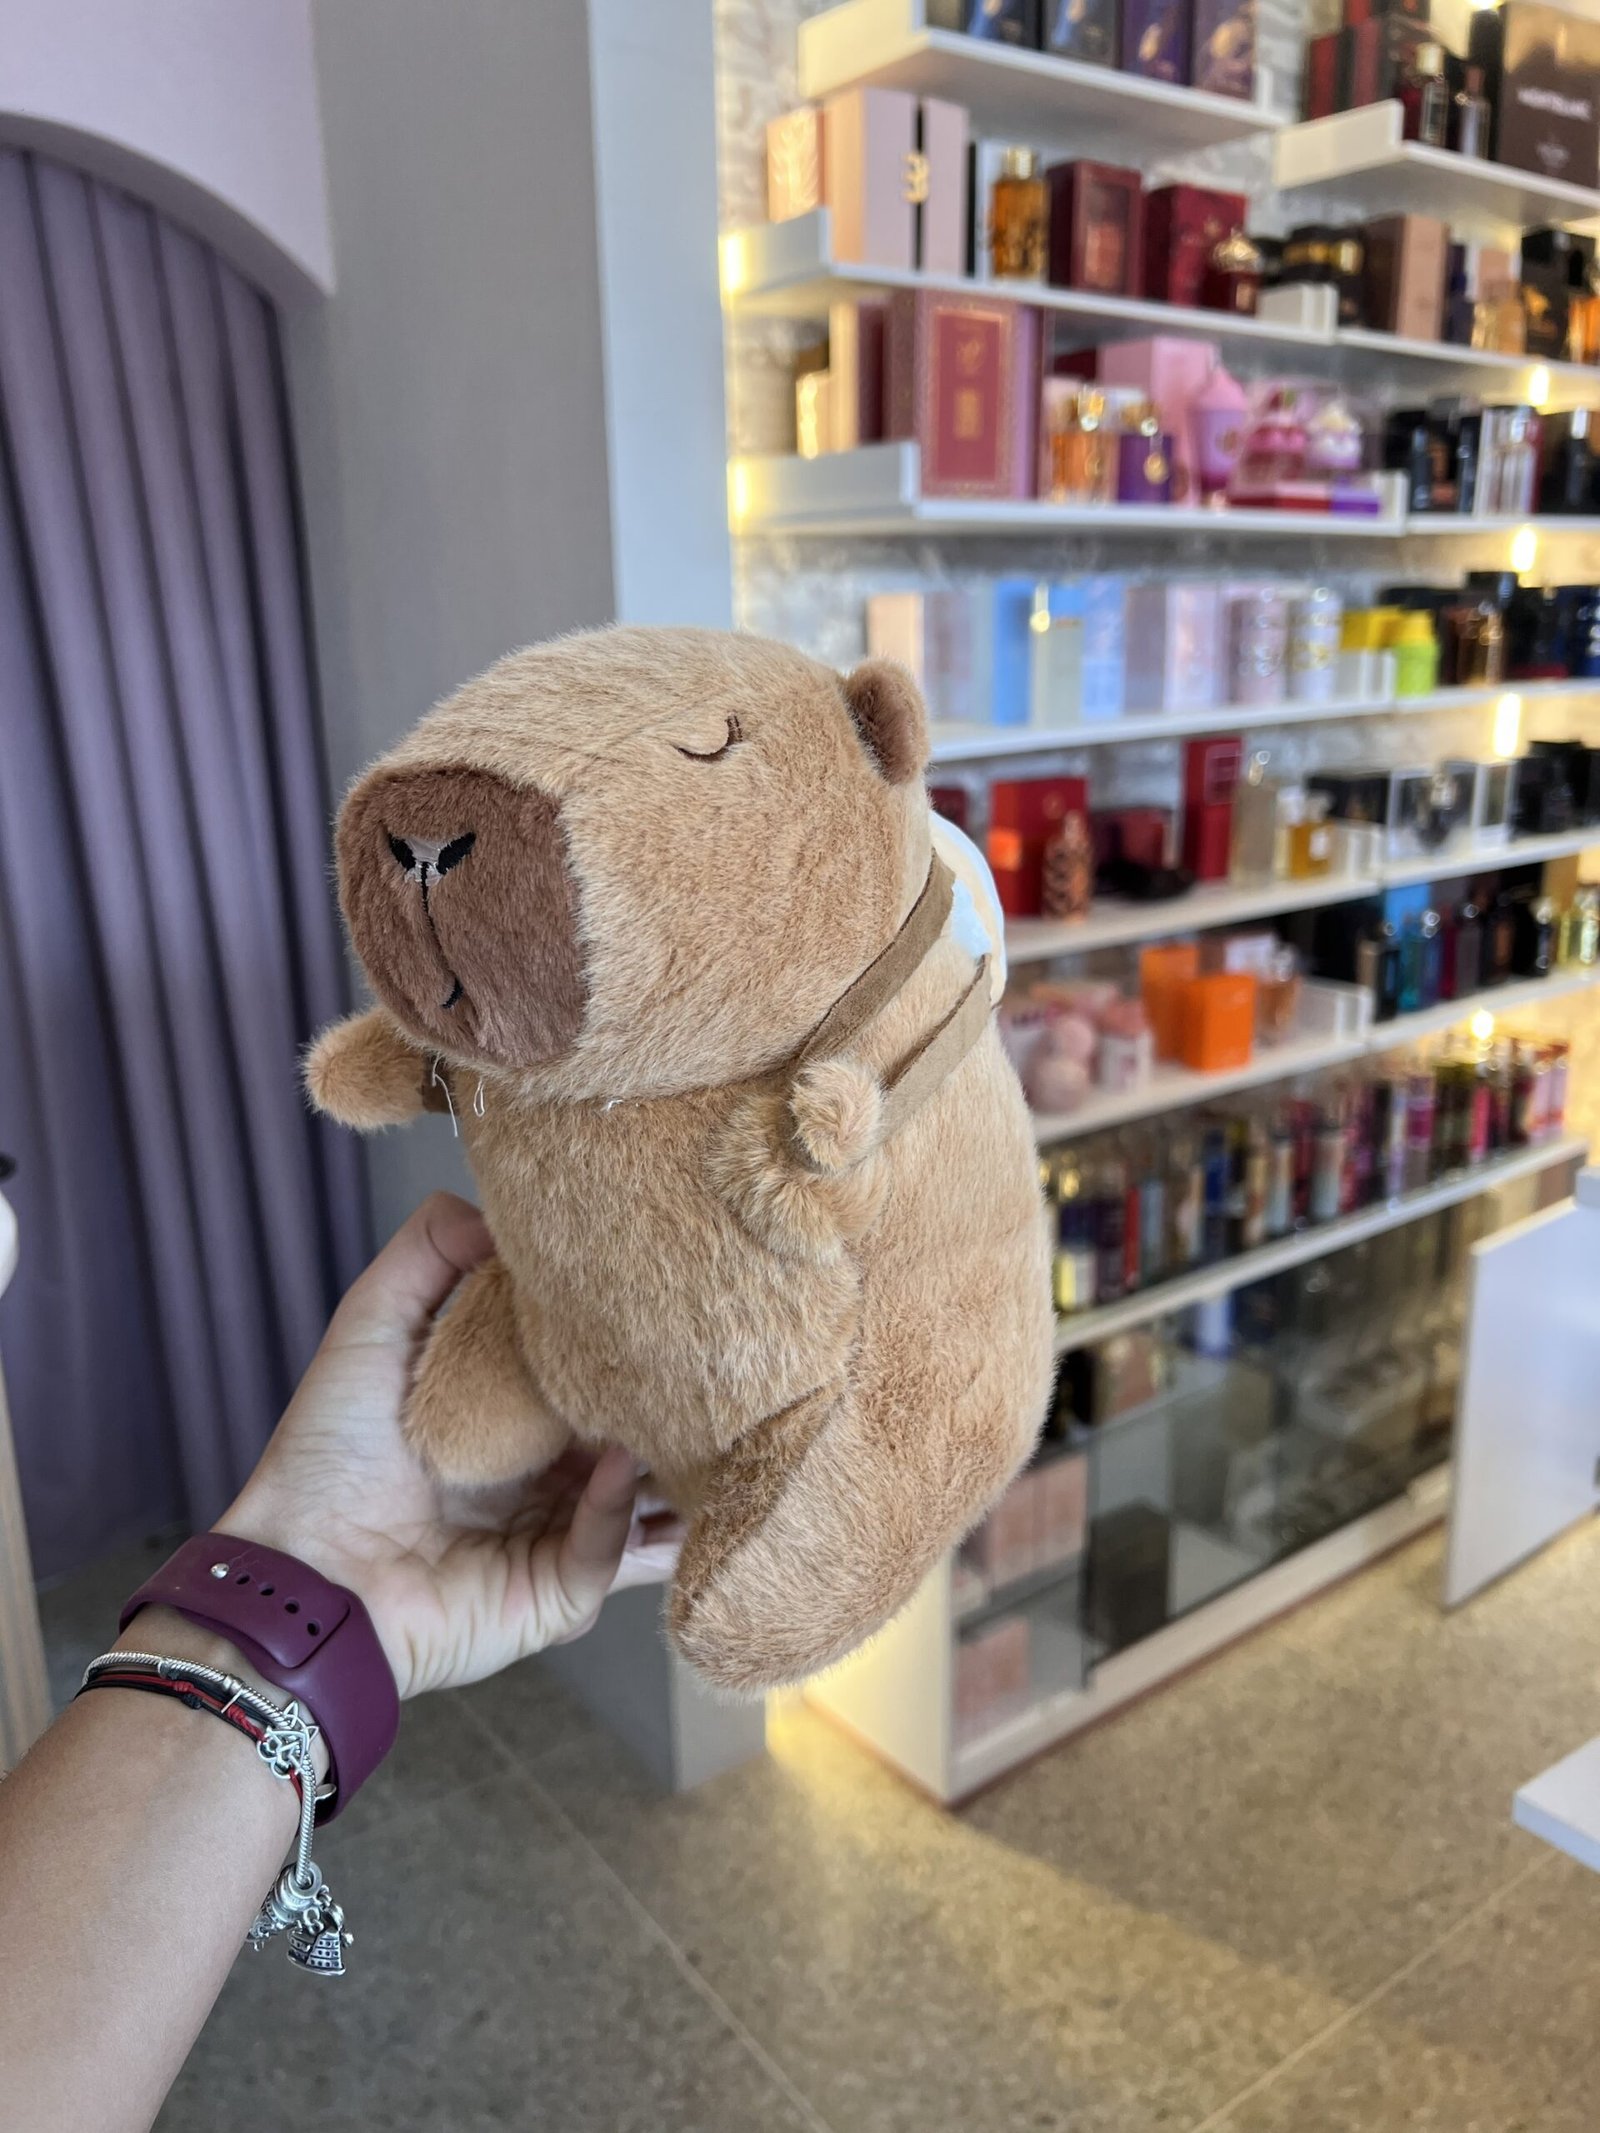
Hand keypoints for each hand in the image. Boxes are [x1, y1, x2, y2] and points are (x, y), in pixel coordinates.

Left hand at [219, 1193, 680, 1697]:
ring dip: (676, 1464)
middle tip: (711, 1348)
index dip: (624, 1331)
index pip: (592, 1366)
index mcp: (514, 1415)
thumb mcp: (371, 1327)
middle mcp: (551, 1474)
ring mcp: (562, 1535)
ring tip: (709, 1414)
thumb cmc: (327, 1455)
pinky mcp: (561, 1594)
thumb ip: (428, 1252)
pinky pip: (610, 1548)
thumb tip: (505, 1209)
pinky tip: (617, 1462)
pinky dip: (619, 1506)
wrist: (304, 1570)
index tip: (660, 1285)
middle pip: (637, 1430)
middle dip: (672, 1399)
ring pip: (648, 1497)